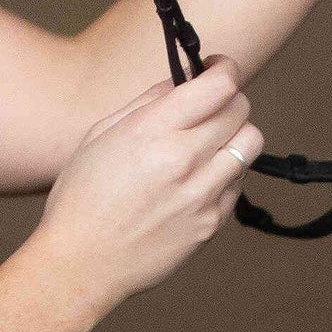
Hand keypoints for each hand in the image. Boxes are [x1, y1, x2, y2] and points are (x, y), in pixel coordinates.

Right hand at [29, 57, 259, 315]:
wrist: (82, 264)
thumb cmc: (81, 197)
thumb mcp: (100, 134)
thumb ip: (146, 103)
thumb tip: (182, 82)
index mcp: (152, 131)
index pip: (219, 85)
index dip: (225, 68)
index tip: (217, 67)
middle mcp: (184, 160)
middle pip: (240, 110)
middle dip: (229, 98)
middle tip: (210, 105)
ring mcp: (202, 195)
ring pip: (249, 145)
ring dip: (234, 135)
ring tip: (208, 143)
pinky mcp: (210, 225)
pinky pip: (237, 185)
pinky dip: (224, 175)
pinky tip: (195, 182)